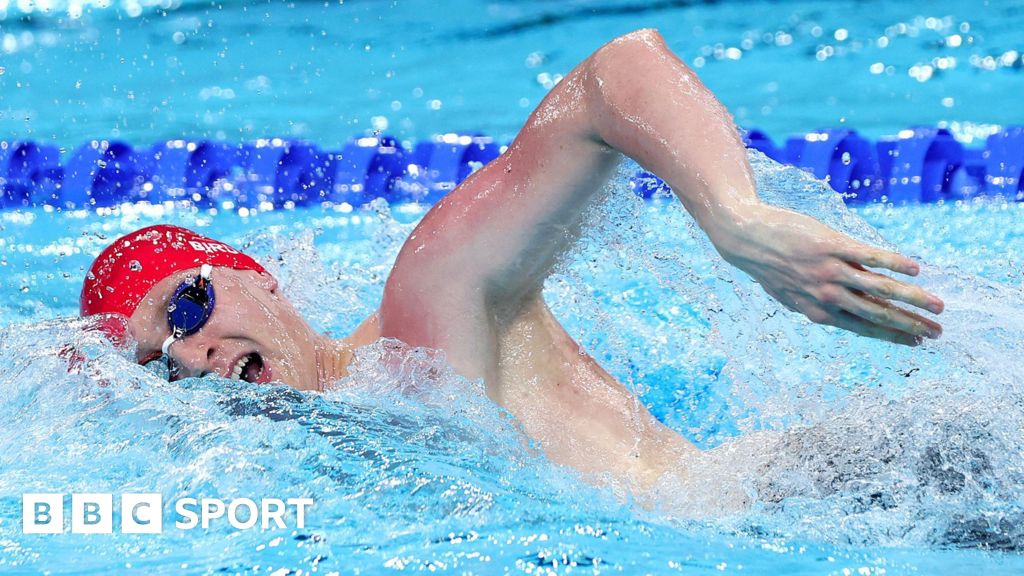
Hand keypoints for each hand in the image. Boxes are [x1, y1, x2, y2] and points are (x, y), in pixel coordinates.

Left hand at [709, 203, 943, 345]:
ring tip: (938, 306)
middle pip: (877, 313)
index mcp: (818, 311)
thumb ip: (821, 303)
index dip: (892, 336)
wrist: (746, 238)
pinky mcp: (831, 245)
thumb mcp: (793, 294)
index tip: (917, 343)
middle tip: (938, 333)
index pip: (864, 328)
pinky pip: (869, 256)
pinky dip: (893, 263)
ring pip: (880, 288)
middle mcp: (827, 295)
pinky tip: (915, 269)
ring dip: (913, 298)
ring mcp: (830, 271)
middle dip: (910, 325)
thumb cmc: (770, 267)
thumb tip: (850, 309)